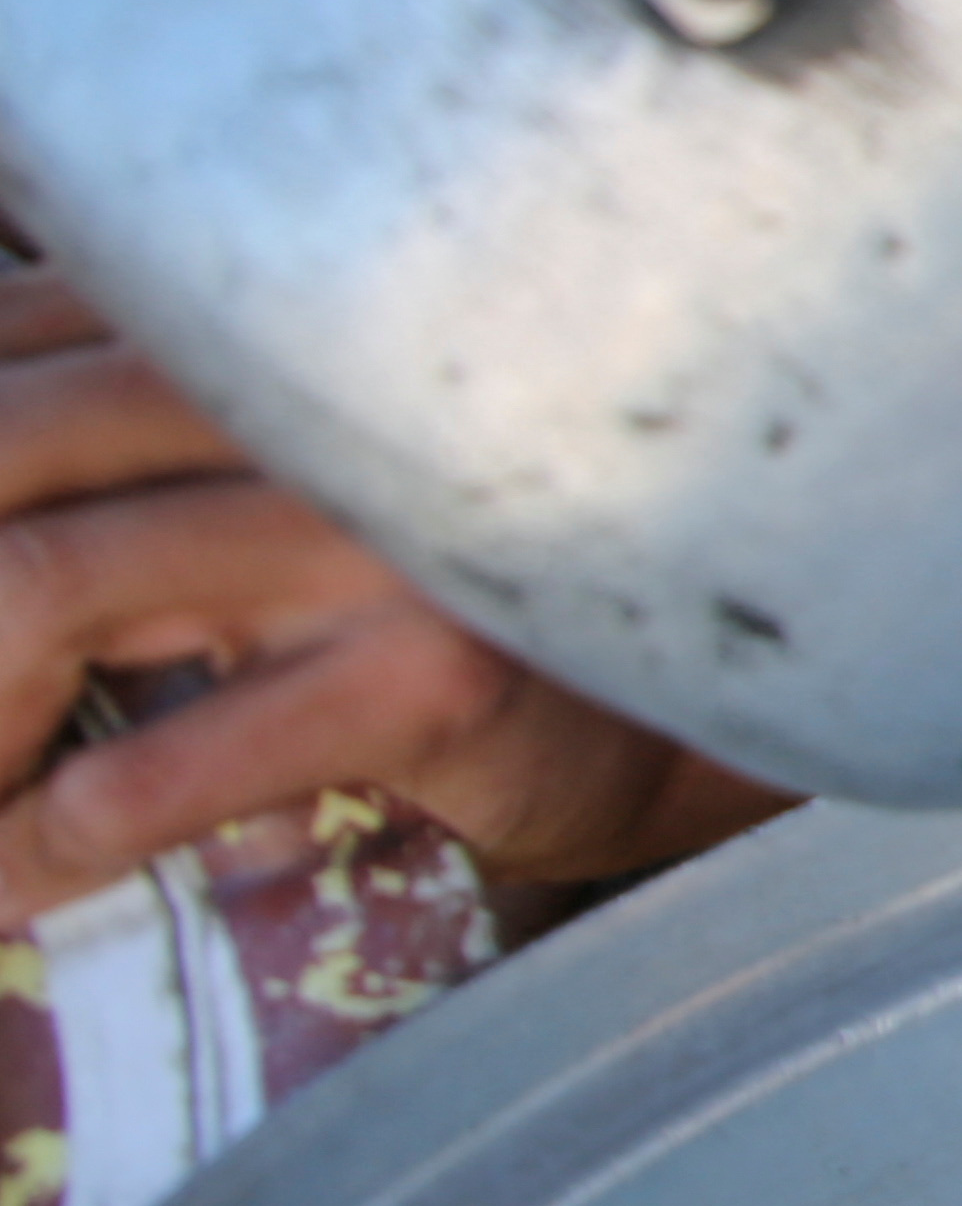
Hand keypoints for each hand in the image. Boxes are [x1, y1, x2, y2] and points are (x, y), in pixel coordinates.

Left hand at [0, 276, 769, 909]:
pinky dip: (61, 831)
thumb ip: (102, 469)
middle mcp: (304, 394)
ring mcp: (368, 530)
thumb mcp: (242, 507)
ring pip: (39, 587)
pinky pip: (171, 754)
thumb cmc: (415, 610)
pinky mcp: (427, 668)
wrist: (655, 720)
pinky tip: (32, 870)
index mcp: (240, 335)